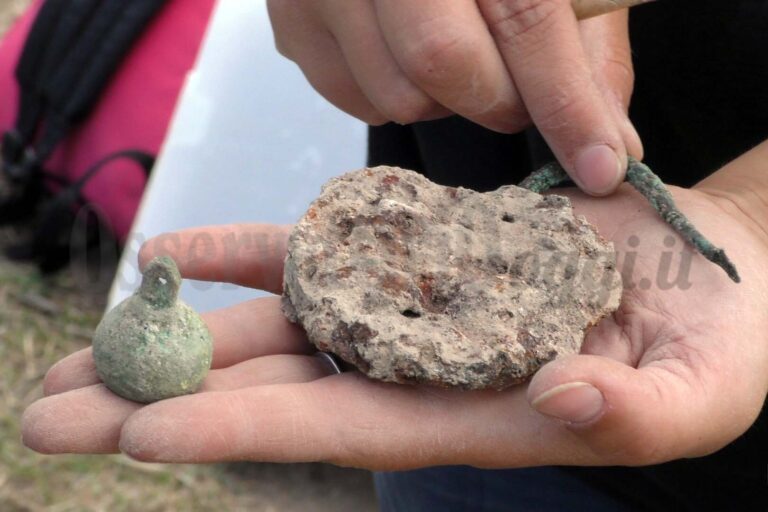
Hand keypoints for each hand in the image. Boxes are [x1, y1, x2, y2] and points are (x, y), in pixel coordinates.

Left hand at [22, 149, 767, 469]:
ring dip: (185, 329)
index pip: (342, 426)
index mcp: (478, 410)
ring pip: (280, 318)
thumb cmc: (716, 342)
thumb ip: (638, 409)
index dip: (246, 434)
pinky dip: (249, 248)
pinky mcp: (422, 249)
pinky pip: (319, 247)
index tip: (146, 438)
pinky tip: (175, 253)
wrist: (708, 273)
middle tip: (53, 416)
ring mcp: (414, 303)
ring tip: (92, 341)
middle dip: (168, 401)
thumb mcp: (699, 389)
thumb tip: (566, 398)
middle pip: (277, 385)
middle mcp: (424, 364)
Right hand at [268, 0, 642, 193]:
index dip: (566, 101)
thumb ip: (584, 49)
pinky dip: (396, 96)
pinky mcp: (291, 22)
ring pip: (396, 94)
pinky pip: (354, 99)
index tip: (600, 165)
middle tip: (518, 93)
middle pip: (442, 62)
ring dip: (444, 101)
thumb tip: (612, 145)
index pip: (524, 17)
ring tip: (457, 56)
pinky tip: (406, 57)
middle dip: (497, 101)